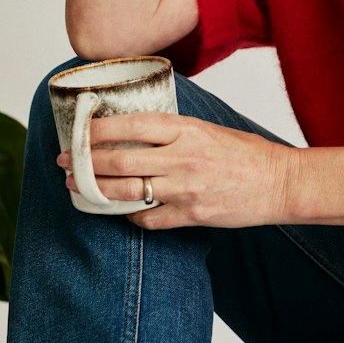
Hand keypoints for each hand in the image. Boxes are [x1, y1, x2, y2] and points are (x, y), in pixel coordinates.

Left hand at [57, 111, 293, 228]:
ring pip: (127, 190)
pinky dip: (129, 214)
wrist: (279, 182)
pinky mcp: (191, 215)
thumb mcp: (209, 129)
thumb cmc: (247, 153)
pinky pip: (148, 218)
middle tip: (64, 163)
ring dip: (95, 189)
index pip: (133, 125)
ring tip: (75, 187)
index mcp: (188, 130)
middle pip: (121, 160)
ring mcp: (185, 189)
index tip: (78, 131)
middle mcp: (183, 158)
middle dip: (84, 162)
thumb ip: (173, 130)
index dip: (100, 129)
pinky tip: (118, 210)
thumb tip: (133, 130)